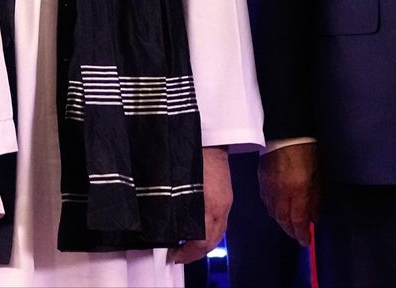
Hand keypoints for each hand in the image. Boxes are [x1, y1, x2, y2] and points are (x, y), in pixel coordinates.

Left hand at [168, 146, 231, 263]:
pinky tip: (198, 227)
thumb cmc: (192, 159)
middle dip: (196, 253)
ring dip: (204, 243)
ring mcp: (226, 200)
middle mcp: (221, 206)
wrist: (209, 139)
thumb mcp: (177, 188)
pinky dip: (211, 230)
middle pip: (213, 241)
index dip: (187, 254)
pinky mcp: (227, 195)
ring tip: (187, 244)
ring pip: (219, 232)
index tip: (173, 255)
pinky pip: (221, 220)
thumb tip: (168, 230)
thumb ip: (176, 211)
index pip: (202, 242)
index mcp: (209, 206)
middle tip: (179, 255)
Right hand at [259, 143, 319, 245]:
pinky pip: (267, 203)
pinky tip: (278, 211)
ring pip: (273, 213)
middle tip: (298, 236)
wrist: (285, 131)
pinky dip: (273, 211)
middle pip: (284, 220)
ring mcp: (269, 188)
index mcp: (298, 189)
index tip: (306, 241)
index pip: (298, 219)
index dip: (302, 233)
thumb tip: (315, 216)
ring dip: (282, 222)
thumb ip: (315, 196)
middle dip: (291, 231)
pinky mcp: (262, 181)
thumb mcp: (318, 172)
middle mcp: (281, 193)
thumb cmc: (307, 148)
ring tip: (290, 226)